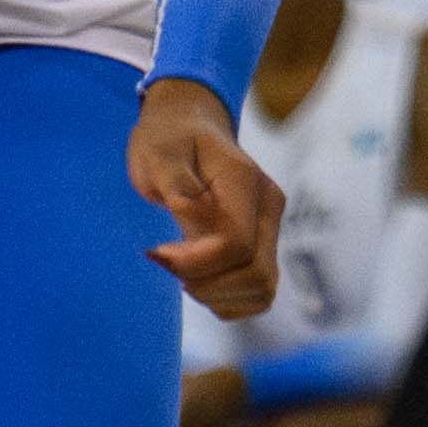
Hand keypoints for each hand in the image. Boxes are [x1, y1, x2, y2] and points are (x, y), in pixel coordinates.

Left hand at [131, 80, 288, 321]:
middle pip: (254, 272)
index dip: (194, 262)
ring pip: (263, 289)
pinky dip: (230, 301)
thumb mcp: (159, 155)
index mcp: (245, 181)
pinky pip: (260, 293)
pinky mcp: (265, 244)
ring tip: (184, 273)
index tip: (156, 252)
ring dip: (218, 296)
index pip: (235, 244)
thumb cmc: (167, 139)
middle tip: (167, 263)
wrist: (187, 125)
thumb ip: (178, 189)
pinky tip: (201, 281)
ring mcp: (271, 226)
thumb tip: (192, 221)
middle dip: (205, 284)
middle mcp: (269, 205)